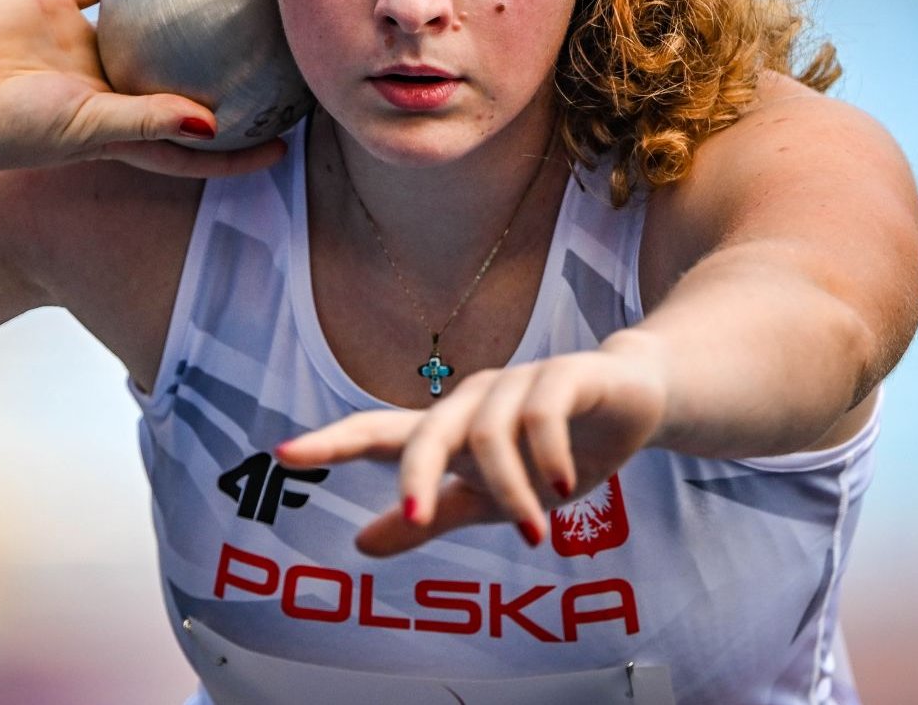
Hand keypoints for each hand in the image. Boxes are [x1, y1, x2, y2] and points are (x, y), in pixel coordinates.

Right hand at [0, 0, 288, 177]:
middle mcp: (110, 85)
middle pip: (183, 77)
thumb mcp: (85, 130)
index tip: (287, 143)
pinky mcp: (58, 2)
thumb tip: (213, 123)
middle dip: (227, 70)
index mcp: (121, 126)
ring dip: (187, 4)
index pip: (192, 145)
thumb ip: (146, 122)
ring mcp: (85, 43)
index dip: (238, 150)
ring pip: (151, 21)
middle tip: (280, 50)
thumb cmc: (13, 127)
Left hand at [273, 340, 668, 556]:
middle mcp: (474, 398)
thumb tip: (359, 545)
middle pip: (426, 432)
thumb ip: (430, 517)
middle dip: (414, 476)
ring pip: (490, 433)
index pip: (377, 432)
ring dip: (511, 490)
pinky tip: (563, 484)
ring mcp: (518, 381)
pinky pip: (542, 410)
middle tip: (412, 517)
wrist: (634, 403)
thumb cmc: (552, 451)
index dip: (331, 443)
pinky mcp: (567, 373)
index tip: (282, 455)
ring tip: (536, 534)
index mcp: (449, 429)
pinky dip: (547, 454)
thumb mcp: (490, 498)